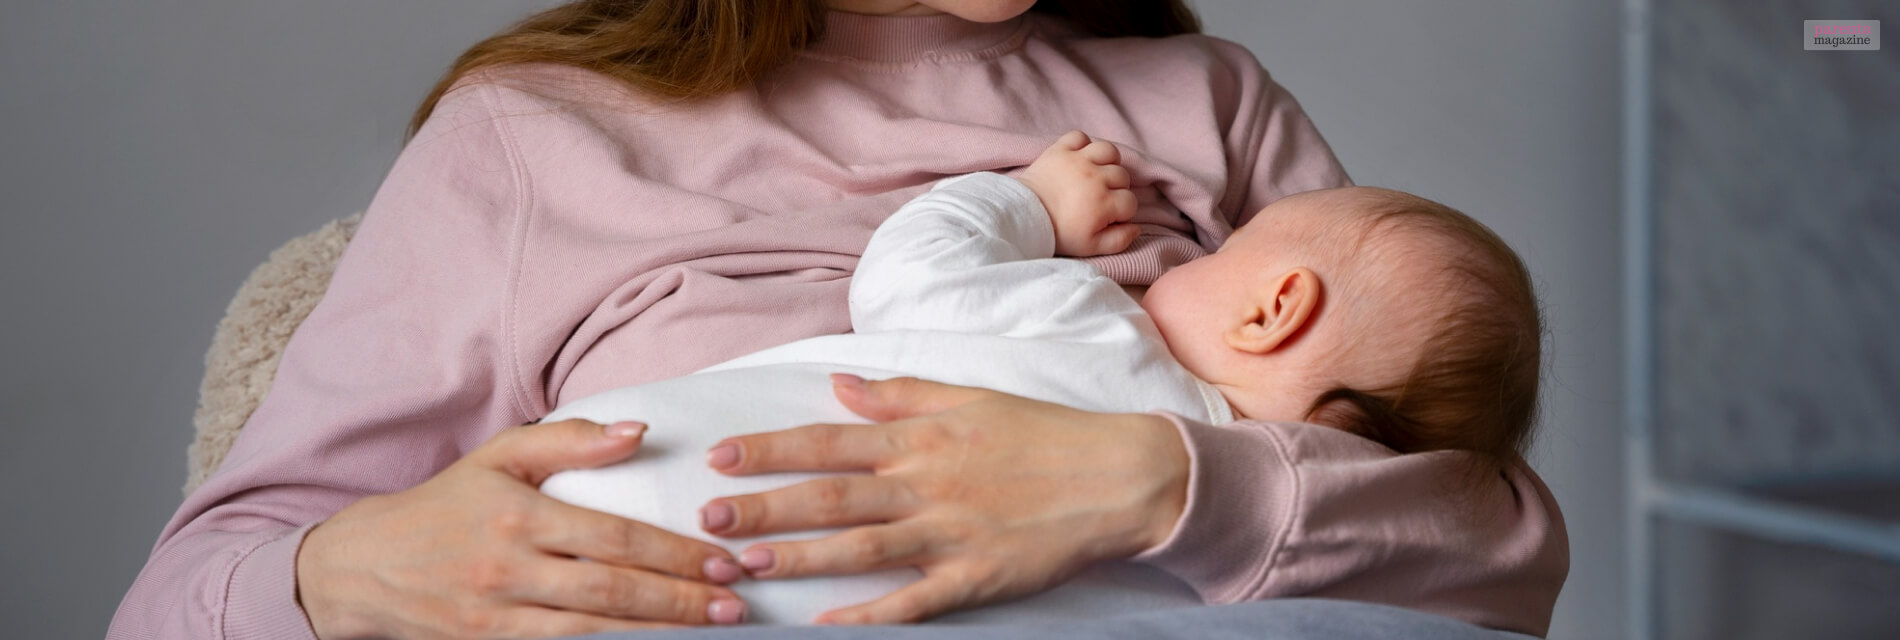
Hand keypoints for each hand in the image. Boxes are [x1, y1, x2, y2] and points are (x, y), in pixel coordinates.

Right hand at [297, 419, 750, 638]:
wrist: (360, 568)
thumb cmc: (443, 506)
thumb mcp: (499, 457)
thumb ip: (571, 441)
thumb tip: (640, 431)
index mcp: (519, 517)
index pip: (614, 538)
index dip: (674, 554)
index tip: (723, 561)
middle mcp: (508, 570)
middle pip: (610, 592)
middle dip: (679, 602)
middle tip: (735, 606)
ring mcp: (495, 618)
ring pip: (590, 634)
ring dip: (655, 635)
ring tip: (709, 632)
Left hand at [695, 375, 1189, 624]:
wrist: (1120, 475)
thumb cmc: (1043, 434)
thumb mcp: (970, 398)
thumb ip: (900, 395)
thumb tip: (840, 387)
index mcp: (923, 437)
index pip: (830, 441)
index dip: (770, 450)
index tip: (719, 457)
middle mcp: (928, 482)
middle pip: (832, 496)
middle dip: (766, 508)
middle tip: (708, 520)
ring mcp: (951, 532)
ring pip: (861, 548)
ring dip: (800, 557)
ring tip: (747, 564)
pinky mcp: (977, 577)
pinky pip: (912, 602)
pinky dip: (868, 617)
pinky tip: (824, 626)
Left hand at [1017, 130, 1140, 256]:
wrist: (1023, 218)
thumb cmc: (1058, 234)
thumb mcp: (1091, 247)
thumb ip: (1119, 240)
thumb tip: (1136, 227)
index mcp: (1104, 203)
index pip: (1131, 202)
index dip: (1123, 211)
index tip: (1109, 216)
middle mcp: (1095, 178)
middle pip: (1122, 176)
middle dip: (1116, 188)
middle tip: (1100, 198)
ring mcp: (1077, 161)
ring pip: (1108, 150)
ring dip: (1107, 162)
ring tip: (1097, 173)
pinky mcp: (1059, 150)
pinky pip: (1079, 136)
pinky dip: (1082, 145)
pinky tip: (1079, 159)